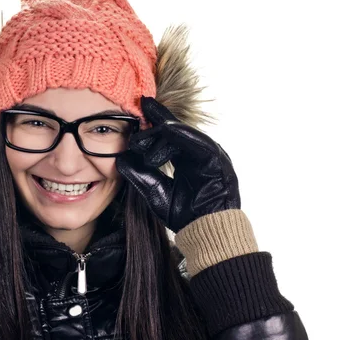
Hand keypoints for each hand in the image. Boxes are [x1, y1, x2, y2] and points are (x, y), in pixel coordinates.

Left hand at [116, 96, 240, 232]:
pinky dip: (181, 135)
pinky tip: (166, 132)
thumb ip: (139, 175)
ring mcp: (210, 154)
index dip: (155, 119)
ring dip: (160, 134)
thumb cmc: (185, 214)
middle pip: (174, 129)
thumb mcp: (155, 191)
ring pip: (183, 133)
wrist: (205, 233)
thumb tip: (120, 159)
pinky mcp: (217, 160)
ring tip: (140, 142)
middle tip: (133, 135)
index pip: (169, 134)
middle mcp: (199, 152)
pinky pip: (199, 141)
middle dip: (152, 127)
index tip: (139, 106)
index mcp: (187, 157)